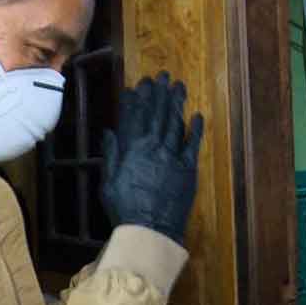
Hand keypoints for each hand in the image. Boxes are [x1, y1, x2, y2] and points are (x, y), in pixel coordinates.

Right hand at [100, 71, 204, 244]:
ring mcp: (173, 156)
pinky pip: (193, 144)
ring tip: (178, 86)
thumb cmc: (125, 208)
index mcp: (133, 149)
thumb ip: (111, 155)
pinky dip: (195, 128)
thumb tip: (109, 132)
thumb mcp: (108, 182)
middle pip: (157, 114)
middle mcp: (153, 147)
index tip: (140, 84)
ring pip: (175, 123)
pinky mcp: (188, 168)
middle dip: (159, 93)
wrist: (151, 228)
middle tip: (162, 76)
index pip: (135, 117)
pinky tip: (197, 115)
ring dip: (176, 103)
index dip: (138, 99)